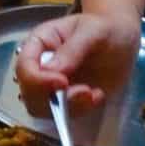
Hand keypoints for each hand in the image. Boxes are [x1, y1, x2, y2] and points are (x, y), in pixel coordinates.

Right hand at [16, 11, 140, 116]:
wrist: (121, 41)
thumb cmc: (105, 29)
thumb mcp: (93, 32)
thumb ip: (72, 49)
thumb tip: (51, 71)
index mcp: (38, 44)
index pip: (24, 67)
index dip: (37, 80)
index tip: (63, 82)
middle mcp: (38, 68)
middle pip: (27, 93)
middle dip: (51, 99)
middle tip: (84, 91)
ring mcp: (48, 87)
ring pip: (41, 109)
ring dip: (67, 108)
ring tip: (93, 94)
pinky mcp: (63, 101)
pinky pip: (61, 115)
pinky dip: (80, 110)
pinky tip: (97, 95)